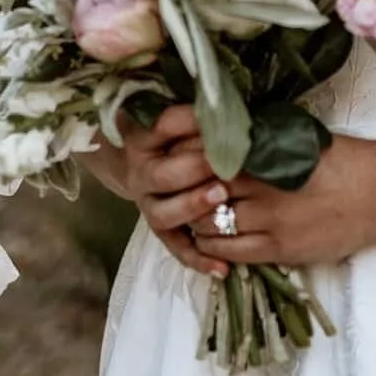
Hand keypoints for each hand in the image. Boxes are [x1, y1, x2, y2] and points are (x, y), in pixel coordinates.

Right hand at [120, 104, 229, 275]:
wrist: (149, 164)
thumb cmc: (180, 135)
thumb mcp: (184, 120)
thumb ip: (202, 115)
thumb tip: (232, 108)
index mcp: (145, 138)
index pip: (164, 126)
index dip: (190, 122)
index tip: (218, 119)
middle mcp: (142, 173)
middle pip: (162, 175)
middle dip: (193, 169)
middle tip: (222, 166)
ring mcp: (150, 205)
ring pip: (164, 214)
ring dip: (192, 207)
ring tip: (221, 198)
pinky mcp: (162, 232)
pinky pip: (178, 249)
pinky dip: (199, 259)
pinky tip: (222, 268)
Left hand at [188, 133, 375, 269]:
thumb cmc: (343, 158)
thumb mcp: (298, 135)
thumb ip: (260, 138)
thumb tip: (221, 133)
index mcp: (267, 150)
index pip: (206, 153)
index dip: (185, 156)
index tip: (177, 156)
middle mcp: (264, 184)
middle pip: (201, 189)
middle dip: (184, 190)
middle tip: (178, 189)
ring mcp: (271, 220)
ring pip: (209, 224)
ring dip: (195, 221)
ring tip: (192, 214)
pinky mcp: (280, 249)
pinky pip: (231, 252)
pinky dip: (212, 247)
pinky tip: (210, 240)